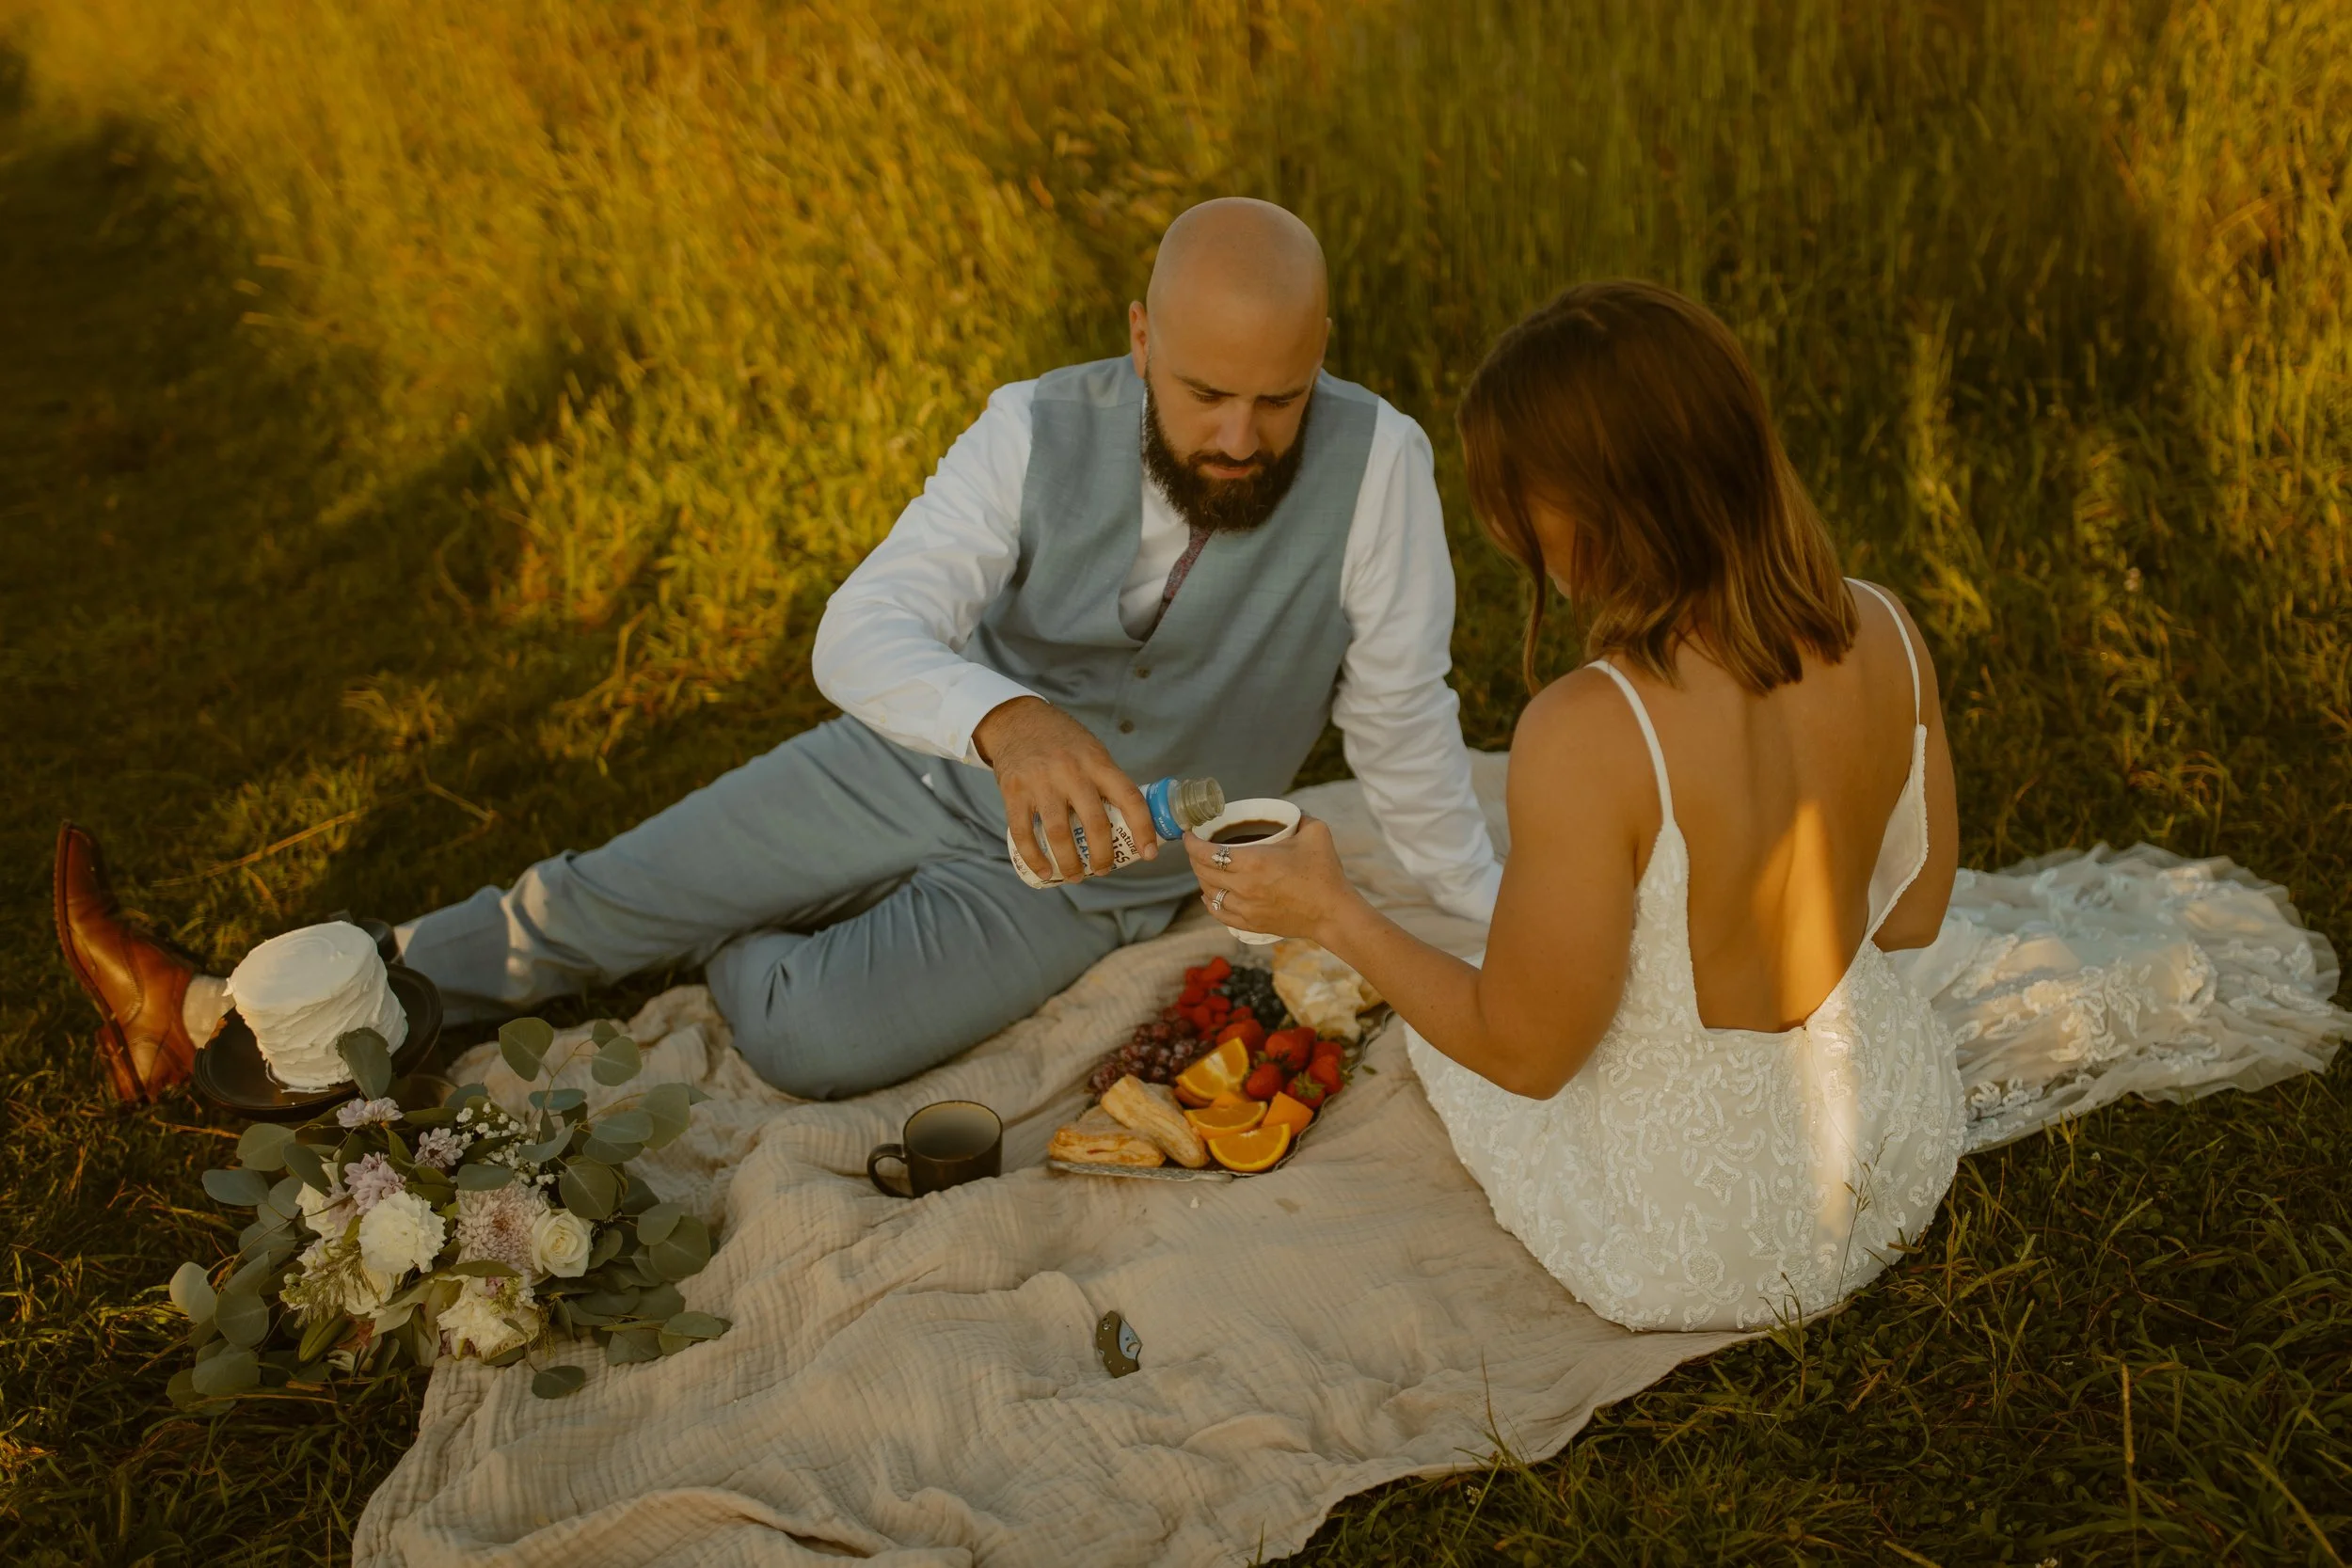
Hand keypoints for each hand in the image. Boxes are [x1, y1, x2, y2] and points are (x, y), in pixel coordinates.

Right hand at [975, 697, 1154, 880]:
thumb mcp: (1092, 751)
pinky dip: (1035, 858)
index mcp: (1098, 763)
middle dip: (1102, 855)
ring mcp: (1041, 782)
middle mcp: (1071, 772)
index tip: (1149, 853)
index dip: (1143, 828)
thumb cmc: (1062, 741)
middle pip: (1094, 823)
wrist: (1017, 721)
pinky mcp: (1014, 792)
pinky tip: (1045, 871)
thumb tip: (1130, 821)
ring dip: (1069, 862)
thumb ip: (1107, 781)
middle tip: (1103, 870)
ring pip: (1059, 834)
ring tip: (1075, 876)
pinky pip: (1024, 833)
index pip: (1129, 798)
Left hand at [1183, 816, 1362, 943]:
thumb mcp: (1316, 833)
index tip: (1190, 834)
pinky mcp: (1251, 924)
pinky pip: (1219, 913)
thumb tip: (1287, 812)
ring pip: (1209, 893)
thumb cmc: (1325, 874)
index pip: (1207, 853)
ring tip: (1205, 868)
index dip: (1192, 843)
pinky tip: (1209, 895)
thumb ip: (1299, 816)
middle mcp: (1244, 886)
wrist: (1333, 914)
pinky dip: (1210, 902)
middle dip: (1194, 857)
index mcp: (1254, 862)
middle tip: (1197, 847)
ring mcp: (1245, 908)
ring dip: (1202, 878)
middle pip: (1203, 872)